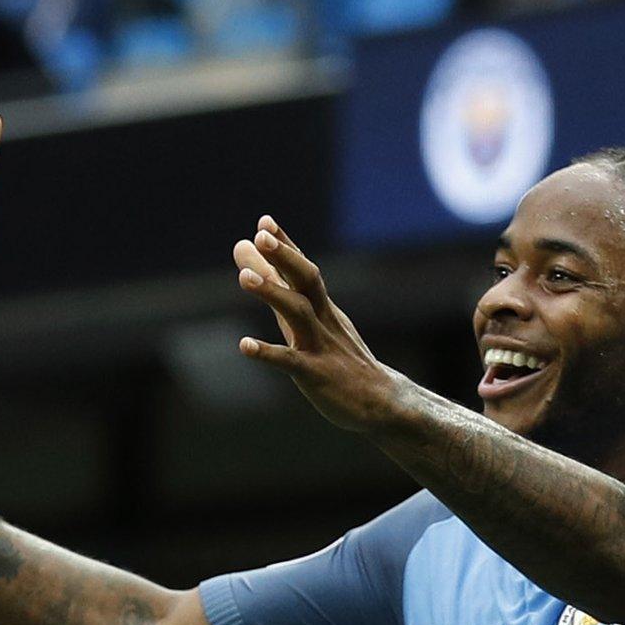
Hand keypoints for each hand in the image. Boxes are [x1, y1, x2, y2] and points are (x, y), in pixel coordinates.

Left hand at [233, 217, 406, 434]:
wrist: (380, 402)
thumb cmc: (339, 359)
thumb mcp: (306, 321)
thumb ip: (276, 289)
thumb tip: (247, 254)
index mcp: (322, 307)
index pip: (304, 269)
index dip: (286, 245)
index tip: (265, 222)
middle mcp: (323, 320)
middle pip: (308, 280)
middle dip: (286, 257)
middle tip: (262, 236)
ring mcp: (321, 346)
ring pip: (299, 313)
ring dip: (273, 293)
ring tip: (244, 278)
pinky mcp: (316, 375)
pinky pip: (291, 361)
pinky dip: (268, 352)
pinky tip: (244, 345)